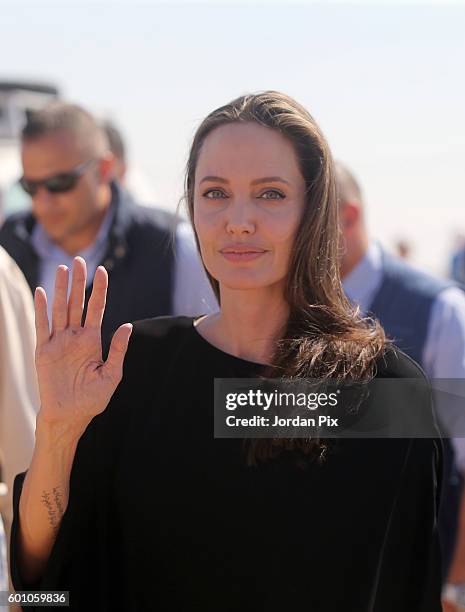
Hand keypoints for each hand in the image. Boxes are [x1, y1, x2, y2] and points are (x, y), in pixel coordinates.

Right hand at [34, 257, 131, 435]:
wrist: (70, 416)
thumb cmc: (92, 399)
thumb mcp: (112, 374)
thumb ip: (118, 350)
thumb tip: (128, 326)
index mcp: (92, 340)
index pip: (97, 308)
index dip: (99, 290)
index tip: (103, 270)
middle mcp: (75, 337)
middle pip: (77, 303)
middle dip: (79, 282)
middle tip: (80, 260)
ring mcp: (58, 342)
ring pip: (61, 309)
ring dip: (62, 289)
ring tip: (63, 269)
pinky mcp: (44, 350)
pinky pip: (42, 326)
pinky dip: (42, 309)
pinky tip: (42, 292)